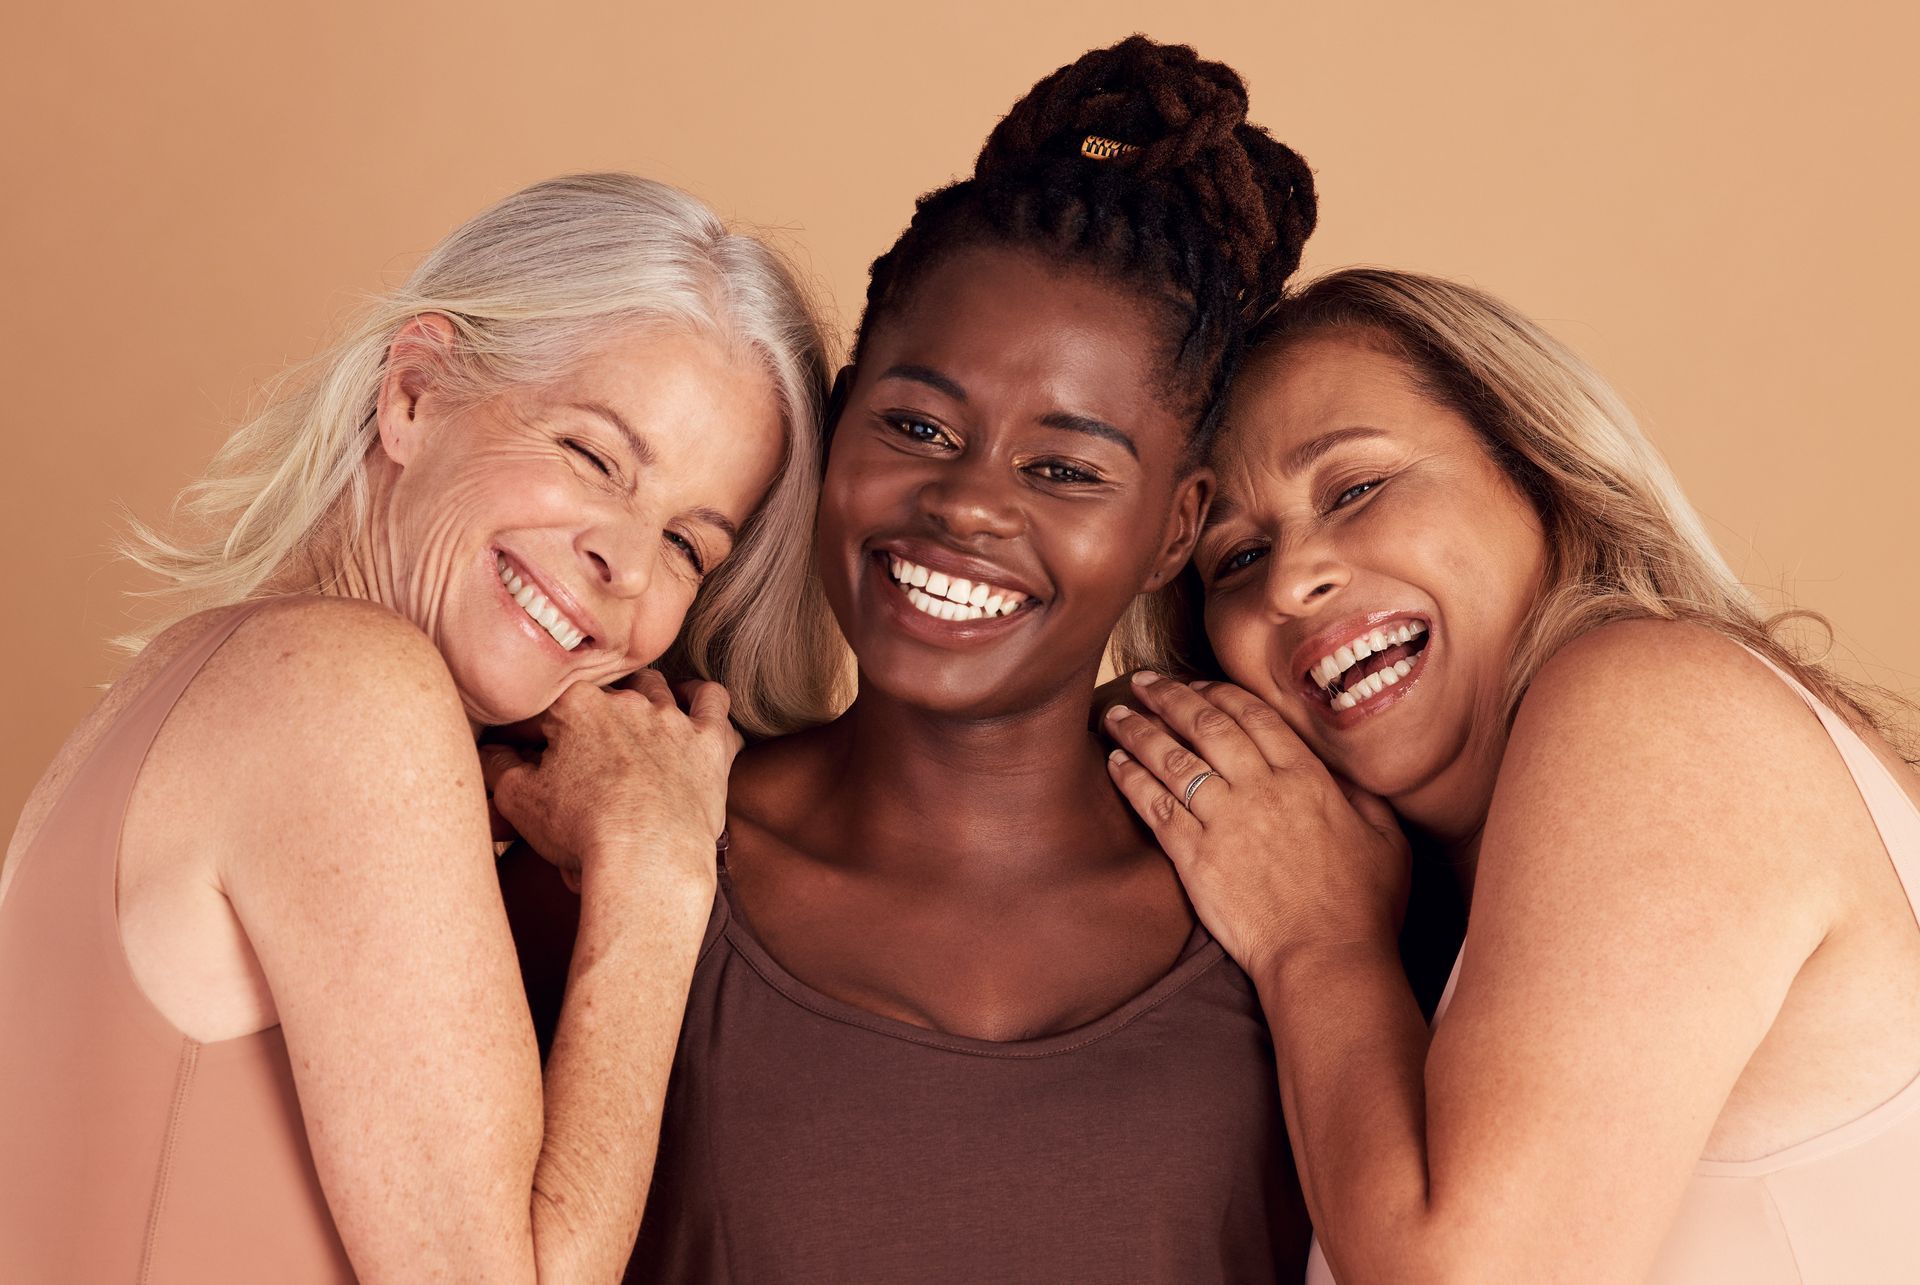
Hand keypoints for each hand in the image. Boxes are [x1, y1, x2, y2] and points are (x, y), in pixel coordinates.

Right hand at [479, 671, 741, 897]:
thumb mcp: (519, 800)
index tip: (523, 755)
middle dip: (587, 718)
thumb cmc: (582, 831)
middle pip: (601, 696)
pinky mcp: (708, 741)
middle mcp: (626, 700)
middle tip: (580, 750)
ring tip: (633, 720)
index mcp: (575, 705)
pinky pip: (713, 701)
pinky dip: (703, 699)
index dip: (528, 734)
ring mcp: (672, 717)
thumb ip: (499, 766)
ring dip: (643, 699)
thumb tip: (491, 751)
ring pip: (657, 687)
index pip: (543, 709)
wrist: (647, 857)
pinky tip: (693, 705)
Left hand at [1102, 673, 1410, 977]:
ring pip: (1173, 760)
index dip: (1219, 694)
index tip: (1197, 684)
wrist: (1326, 958)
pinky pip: (1156, 807)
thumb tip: (1337, 772)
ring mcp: (1224, 821)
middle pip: (1206, 726)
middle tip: (1145, 680)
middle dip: (1169, 698)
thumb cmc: (1364, 907)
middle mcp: (1261, 789)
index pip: (1254, 718)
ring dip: (1140, 731)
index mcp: (1307, 778)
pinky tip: (1115, 762)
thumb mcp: (1385, 838)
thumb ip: (1359, 796)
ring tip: (1116, 713)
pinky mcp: (1195, 858)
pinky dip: (1132, 780)